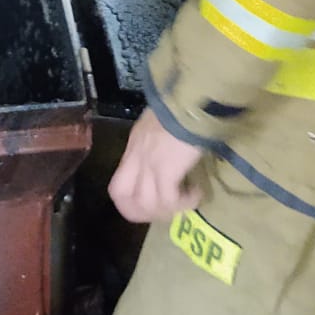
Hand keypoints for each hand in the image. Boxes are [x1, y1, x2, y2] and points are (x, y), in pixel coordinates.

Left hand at [108, 108, 206, 224]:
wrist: (190, 102)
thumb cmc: (180, 107)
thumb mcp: (159, 123)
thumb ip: (156, 141)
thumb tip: (168, 157)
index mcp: (134, 146)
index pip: (117, 187)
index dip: (130, 204)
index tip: (152, 206)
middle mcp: (136, 157)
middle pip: (123, 198)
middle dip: (143, 213)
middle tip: (167, 210)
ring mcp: (149, 164)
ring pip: (147, 203)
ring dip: (168, 209)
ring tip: (187, 201)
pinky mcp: (166, 169)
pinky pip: (170, 199)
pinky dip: (185, 202)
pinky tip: (197, 194)